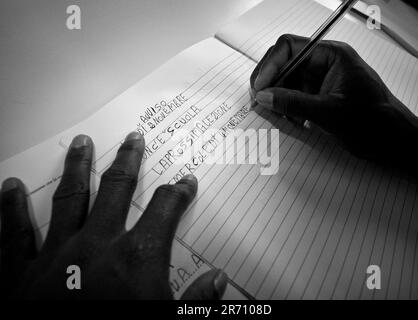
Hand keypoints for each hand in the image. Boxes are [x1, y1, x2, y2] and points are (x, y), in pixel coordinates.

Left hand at [0, 132, 227, 298]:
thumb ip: (198, 303)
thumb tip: (219, 279)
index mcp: (136, 258)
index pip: (166, 210)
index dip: (179, 192)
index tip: (185, 181)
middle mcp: (96, 246)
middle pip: (117, 190)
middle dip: (128, 162)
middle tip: (133, 139)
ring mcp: (55, 256)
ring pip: (69, 198)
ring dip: (78, 168)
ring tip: (82, 143)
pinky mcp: (19, 274)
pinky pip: (14, 234)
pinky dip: (10, 209)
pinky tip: (8, 187)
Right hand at [250, 34, 417, 161]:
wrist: (394, 142)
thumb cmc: (374, 122)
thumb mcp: (330, 112)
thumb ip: (293, 102)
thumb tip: (264, 96)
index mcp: (332, 55)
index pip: (290, 48)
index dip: (271, 65)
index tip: (260, 87)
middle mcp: (325, 64)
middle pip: (285, 63)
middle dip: (271, 82)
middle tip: (259, 101)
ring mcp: (322, 81)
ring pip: (287, 82)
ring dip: (278, 98)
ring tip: (278, 115)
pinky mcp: (320, 97)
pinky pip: (295, 96)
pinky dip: (287, 108)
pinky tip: (291, 121)